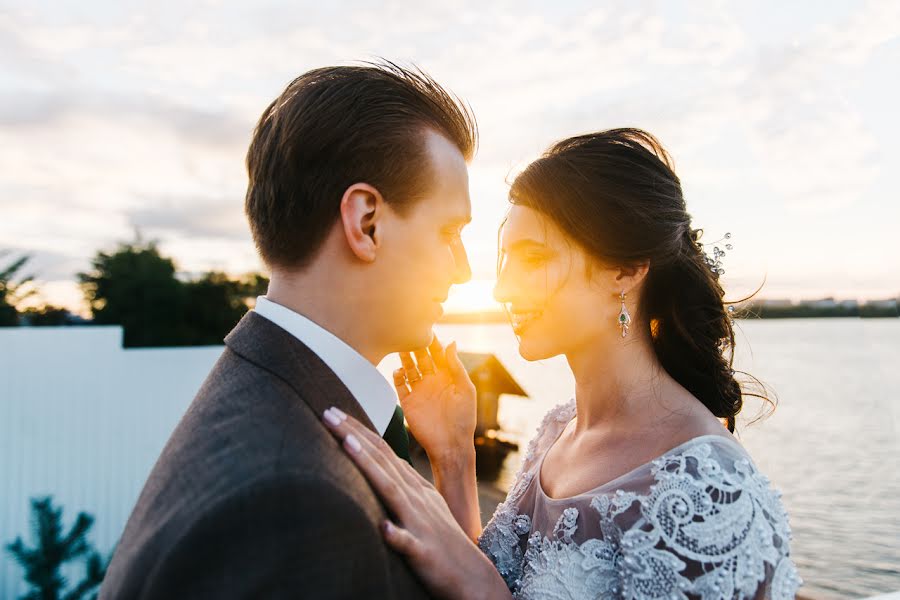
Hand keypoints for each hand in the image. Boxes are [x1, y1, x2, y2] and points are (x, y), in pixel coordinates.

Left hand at [322, 408, 511, 599]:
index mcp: (414, 487)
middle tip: (328, 412)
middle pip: (381, 460)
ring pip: (391, 490)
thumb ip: (400, 485)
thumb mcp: (421, 505)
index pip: (383, 451)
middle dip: (353, 435)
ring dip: (368, 466)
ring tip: (346, 444)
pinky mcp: (423, 552)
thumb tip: (377, 466)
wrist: (472, 576)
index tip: (334, 412)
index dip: (358, 430)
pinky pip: (408, 543)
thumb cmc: (440, 541)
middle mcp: (415, 498)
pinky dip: (395, 535)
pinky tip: (383, 527)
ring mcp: (419, 523)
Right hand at [394, 336, 476, 462]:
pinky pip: (399, 384)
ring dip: (405, 357)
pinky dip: (397, 375)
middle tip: (410, 331)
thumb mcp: (465, 390)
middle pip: (421, 357)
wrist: (450, 445)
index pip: (438, 354)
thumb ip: (456, 367)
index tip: (426, 327)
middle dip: (416, 345)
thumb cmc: (463, 419)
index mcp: (447, 377)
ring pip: (409, 368)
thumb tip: (452, 342)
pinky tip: (400, 371)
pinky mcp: (407, 402)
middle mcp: (431, 381)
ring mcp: (419, 391)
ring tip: (400, 346)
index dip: (433, 342)